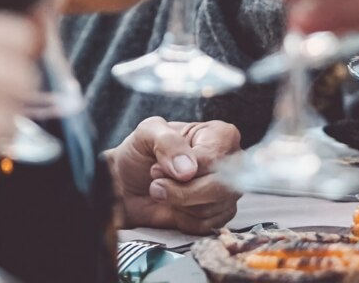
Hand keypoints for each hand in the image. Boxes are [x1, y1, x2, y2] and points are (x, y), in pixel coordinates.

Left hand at [106, 117, 240, 232]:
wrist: (128, 185)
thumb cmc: (140, 153)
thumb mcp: (147, 133)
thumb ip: (168, 142)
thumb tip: (188, 170)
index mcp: (219, 135)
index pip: (215, 159)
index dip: (187, 169)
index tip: (158, 168)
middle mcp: (230, 163)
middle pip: (220, 186)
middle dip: (181, 191)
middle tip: (157, 184)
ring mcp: (227, 191)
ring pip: (212, 208)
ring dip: (179, 204)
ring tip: (164, 191)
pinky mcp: (219, 215)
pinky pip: (207, 225)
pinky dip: (184, 220)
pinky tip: (174, 206)